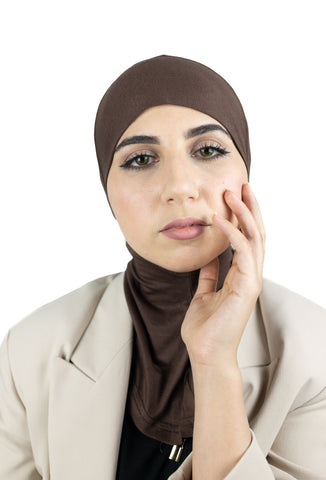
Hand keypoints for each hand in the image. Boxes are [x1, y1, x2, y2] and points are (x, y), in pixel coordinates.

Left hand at [181, 183, 265, 367]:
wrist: (205, 353)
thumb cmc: (204, 327)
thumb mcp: (204, 293)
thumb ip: (210, 274)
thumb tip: (209, 256)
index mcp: (241, 275)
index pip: (247, 239)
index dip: (243, 217)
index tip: (234, 197)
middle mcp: (250, 275)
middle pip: (256, 233)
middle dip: (250, 208)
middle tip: (241, 185)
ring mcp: (251, 280)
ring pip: (255, 238)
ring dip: (244, 214)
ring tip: (232, 193)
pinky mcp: (248, 287)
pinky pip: (242, 252)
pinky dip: (231, 233)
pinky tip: (218, 219)